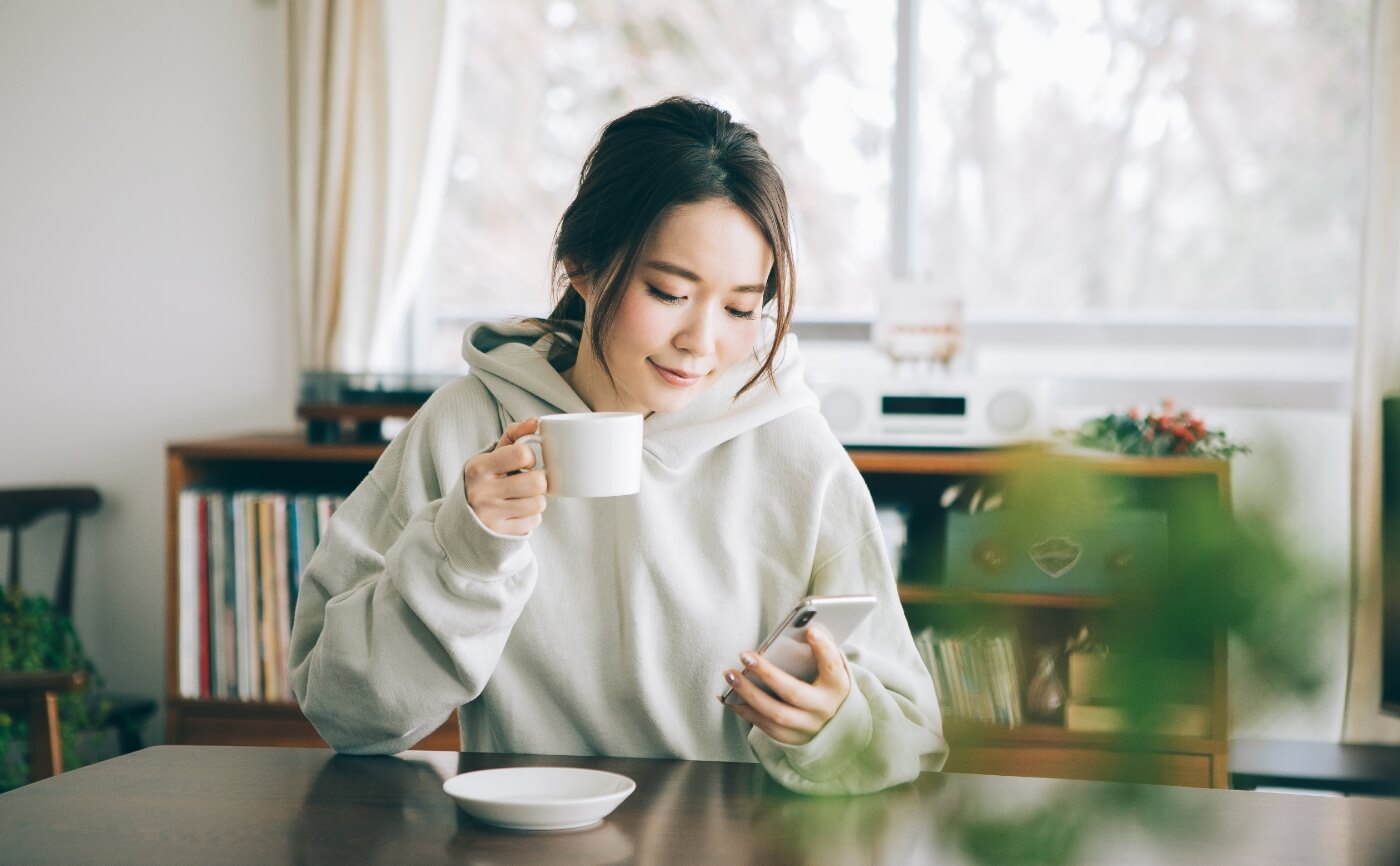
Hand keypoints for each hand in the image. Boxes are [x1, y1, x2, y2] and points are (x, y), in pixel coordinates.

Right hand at [463, 417, 546, 535]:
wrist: (460, 521)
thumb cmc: (484, 480)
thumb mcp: (490, 456)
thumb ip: (513, 436)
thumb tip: (535, 421)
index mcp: (479, 467)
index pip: (522, 454)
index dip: (530, 457)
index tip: (523, 462)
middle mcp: (482, 492)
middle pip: (537, 482)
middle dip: (537, 482)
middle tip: (526, 483)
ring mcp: (491, 515)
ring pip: (539, 503)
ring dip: (535, 500)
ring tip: (521, 498)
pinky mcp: (499, 534)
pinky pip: (534, 521)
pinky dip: (530, 517)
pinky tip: (516, 513)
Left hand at [721, 625, 850, 745]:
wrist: (834, 724)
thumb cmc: (825, 685)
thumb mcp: (829, 670)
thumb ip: (819, 652)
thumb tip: (802, 629)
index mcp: (837, 686)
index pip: (832, 666)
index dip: (824, 649)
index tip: (811, 631)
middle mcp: (824, 709)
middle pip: (793, 692)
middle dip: (767, 673)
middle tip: (744, 655)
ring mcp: (808, 727)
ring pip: (775, 713)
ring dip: (749, 694)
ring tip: (730, 675)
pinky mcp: (793, 738)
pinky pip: (766, 726)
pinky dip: (745, 711)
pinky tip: (729, 696)